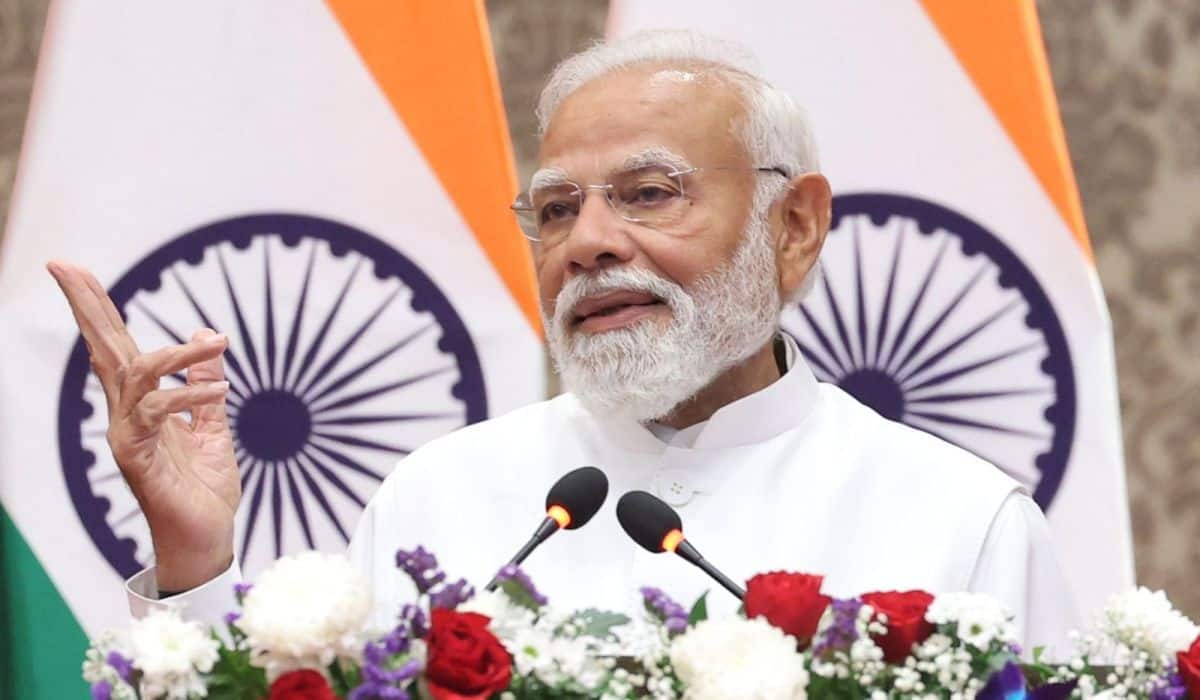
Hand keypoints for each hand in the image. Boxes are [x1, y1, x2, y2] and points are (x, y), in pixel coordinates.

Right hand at [48, 261, 239, 590]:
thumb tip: (207, 332)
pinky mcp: (137, 457)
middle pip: (102, 349)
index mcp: (142, 404)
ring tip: (217, 343)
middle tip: (65, 266)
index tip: (74, 269)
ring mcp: (127, 435)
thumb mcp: (214, 424)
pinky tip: (220, 391)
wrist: (205, 539)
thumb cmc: (203, 488)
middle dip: (87, 306)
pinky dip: (190, 396)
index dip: (96, 308)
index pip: (116, 346)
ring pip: (134, 375)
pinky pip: (157, 413)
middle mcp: (126, 414)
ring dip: (176, 354)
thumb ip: (207, 380)